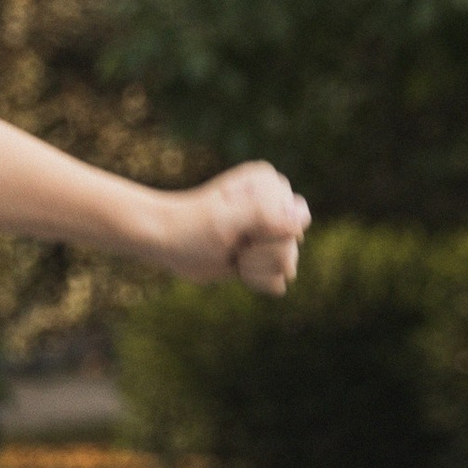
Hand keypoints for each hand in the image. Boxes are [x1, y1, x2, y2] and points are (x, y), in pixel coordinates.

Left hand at [159, 162, 310, 294]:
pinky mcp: (262, 253)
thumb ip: (265, 216)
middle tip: (232, 245)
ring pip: (287, 266)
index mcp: (272, 187)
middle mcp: (276, 205)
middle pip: (291, 248)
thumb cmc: (191, 228)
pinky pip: (278, 280)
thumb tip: (302, 218)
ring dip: (255, 268)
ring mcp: (271, 230)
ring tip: (233, 255)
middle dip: (259, 255)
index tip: (240, 233)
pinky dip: (256, 280)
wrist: (166, 242)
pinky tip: (236, 266)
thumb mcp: (226, 221)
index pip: (296, 224)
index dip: (268, 238)